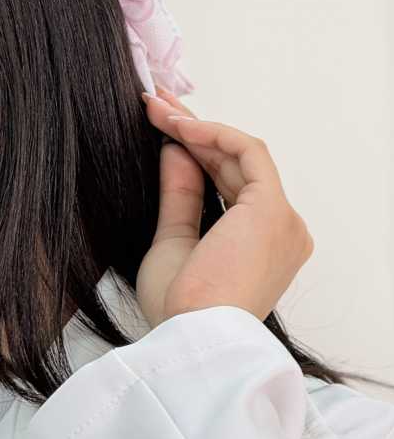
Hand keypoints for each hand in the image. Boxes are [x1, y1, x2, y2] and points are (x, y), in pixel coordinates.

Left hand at [134, 89, 314, 328]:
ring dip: (196, 126)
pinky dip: (212, 134)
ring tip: (156, 108)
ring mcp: (282, 219)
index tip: (162, 126)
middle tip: (156, 102)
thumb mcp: (173, 240)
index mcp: (262, 246)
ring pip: (240, 153)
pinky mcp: (273, 209)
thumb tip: (175, 149)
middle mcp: (282, 231)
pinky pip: (246, 152)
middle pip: (235, 165)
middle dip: (192, 129)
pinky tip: (177, 125)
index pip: (230, 183)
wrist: (191, 336)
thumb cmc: (180, 308)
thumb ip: (180, 194)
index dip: (196, 150)